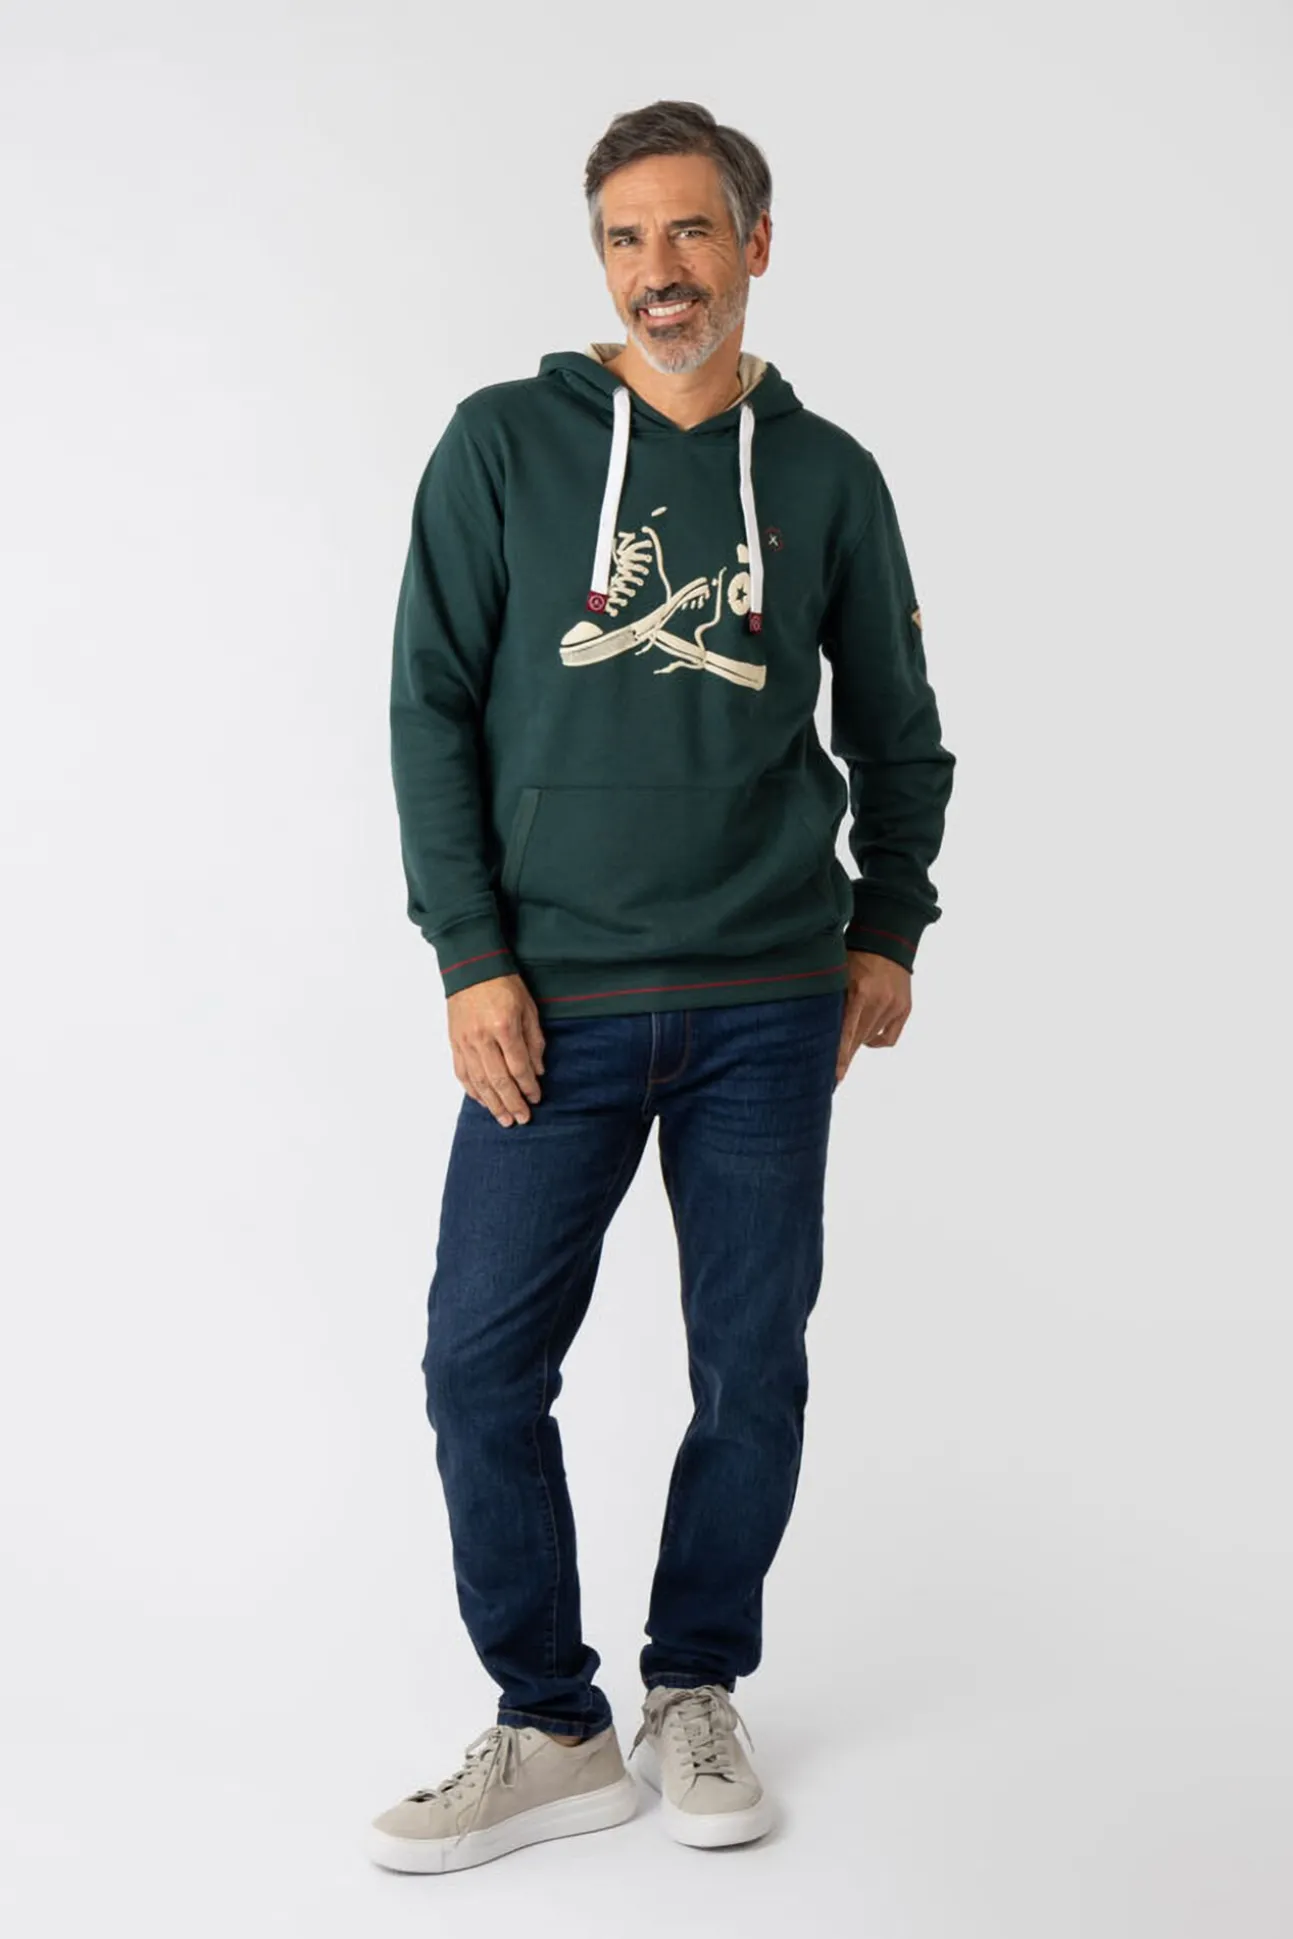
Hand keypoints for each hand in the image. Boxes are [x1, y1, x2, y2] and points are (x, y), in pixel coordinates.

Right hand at [446, 974, 545, 1124]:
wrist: (471, 967)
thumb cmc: (503, 984)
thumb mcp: (528, 1008)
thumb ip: (534, 1040)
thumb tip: (538, 1071)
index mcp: (504, 1027)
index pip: (518, 1067)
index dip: (529, 1087)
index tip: (536, 1099)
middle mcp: (482, 1038)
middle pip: (498, 1080)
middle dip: (512, 1102)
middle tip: (522, 1119)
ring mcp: (465, 1042)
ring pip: (478, 1081)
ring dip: (492, 1103)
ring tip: (503, 1119)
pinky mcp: (454, 1042)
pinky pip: (462, 1073)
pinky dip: (472, 1090)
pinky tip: (482, 1101)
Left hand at [837, 951, 911, 1082]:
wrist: (887, 940)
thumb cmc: (855, 955)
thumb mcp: (838, 974)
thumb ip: (832, 1001)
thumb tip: (818, 1032)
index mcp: (859, 991)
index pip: (846, 1033)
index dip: (839, 1057)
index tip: (834, 1077)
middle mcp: (879, 1001)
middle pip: (858, 1040)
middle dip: (845, 1056)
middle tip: (834, 1072)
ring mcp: (894, 1006)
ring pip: (870, 1039)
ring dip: (858, 1041)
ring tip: (848, 1034)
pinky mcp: (905, 1009)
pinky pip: (888, 1038)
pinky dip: (876, 1040)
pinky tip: (867, 1034)